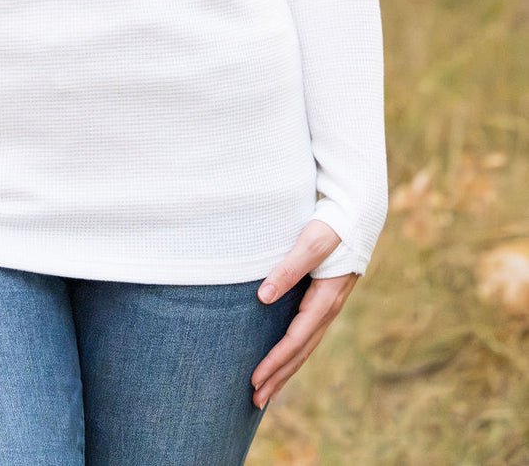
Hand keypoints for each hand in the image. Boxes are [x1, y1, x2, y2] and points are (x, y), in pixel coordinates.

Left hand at [251, 220, 357, 409]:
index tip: (254, 379)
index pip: (296, 339)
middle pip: (301, 352)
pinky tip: (283, 359)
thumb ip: (288, 268)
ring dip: (285, 370)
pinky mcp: (324, 299)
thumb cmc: (334, 226)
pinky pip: (307, 333)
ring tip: (266, 392)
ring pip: (305, 346)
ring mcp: (328, 306)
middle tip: (254, 400)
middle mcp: (329, 308)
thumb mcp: (311, 243)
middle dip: (279, 377)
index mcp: (326, 299)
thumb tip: (263, 297)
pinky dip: (293, 352)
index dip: (275, 361)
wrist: (359, 213)